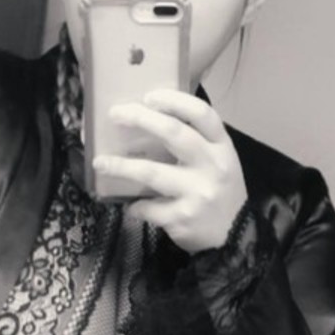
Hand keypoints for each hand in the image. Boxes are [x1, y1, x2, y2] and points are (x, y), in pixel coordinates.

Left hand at [93, 89, 248, 251]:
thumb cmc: (219, 192)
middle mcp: (212, 166)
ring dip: (121, 166)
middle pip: (174, 134)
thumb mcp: (217, 161)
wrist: (234, 238)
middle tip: (115, 114)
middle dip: (141, 120)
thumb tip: (149, 121)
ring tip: (100, 162)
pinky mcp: (183, 218)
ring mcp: (198, 193)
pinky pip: (149, 207)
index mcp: (222, 146)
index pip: (202, 114)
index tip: (149, 96)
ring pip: (152, 172)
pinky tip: (130, 205)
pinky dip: (135, 206)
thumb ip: (195, 142)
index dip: (175, 100)